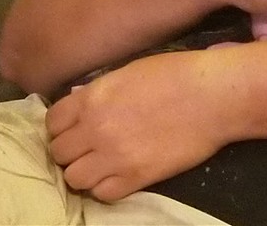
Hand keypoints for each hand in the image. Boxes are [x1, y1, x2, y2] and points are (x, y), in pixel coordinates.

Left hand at [47, 50, 222, 200]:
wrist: (214, 96)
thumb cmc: (178, 74)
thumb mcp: (131, 71)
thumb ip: (100, 90)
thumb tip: (79, 103)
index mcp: (93, 98)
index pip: (52, 122)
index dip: (62, 126)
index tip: (76, 128)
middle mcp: (96, 128)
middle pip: (59, 153)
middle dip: (71, 150)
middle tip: (90, 146)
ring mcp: (114, 155)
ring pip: (74, 178)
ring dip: (85, 171)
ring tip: (103, 163)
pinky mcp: (136, 177)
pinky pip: (102, 194)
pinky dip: (107, 186)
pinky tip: (120, 174)